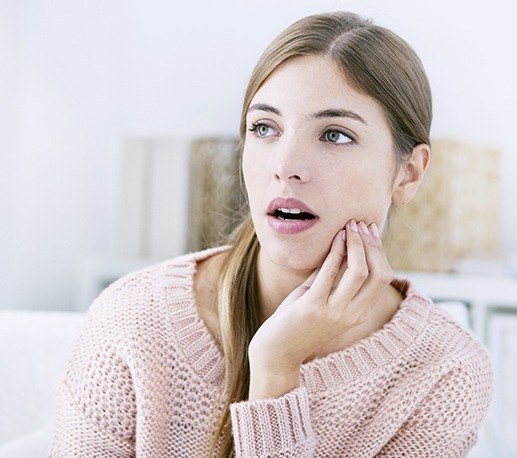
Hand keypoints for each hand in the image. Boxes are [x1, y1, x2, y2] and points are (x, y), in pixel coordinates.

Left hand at [247, 219, 393, 398]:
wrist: (275, 353)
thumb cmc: (296, 323)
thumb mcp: (319, 297)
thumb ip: (331, 277)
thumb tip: (339, 244)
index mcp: (358, 313)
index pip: (383, 278)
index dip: (380, 252)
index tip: (371, 230)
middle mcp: (351, 315)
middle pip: (378, 274)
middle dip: (373, 245)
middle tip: (362, 223)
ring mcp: (333, 312)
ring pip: (359, 272)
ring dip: (357, 243)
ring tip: (350, 225)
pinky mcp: (312, 307)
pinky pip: (329, 273)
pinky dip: (336, 251)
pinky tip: (336, 237)